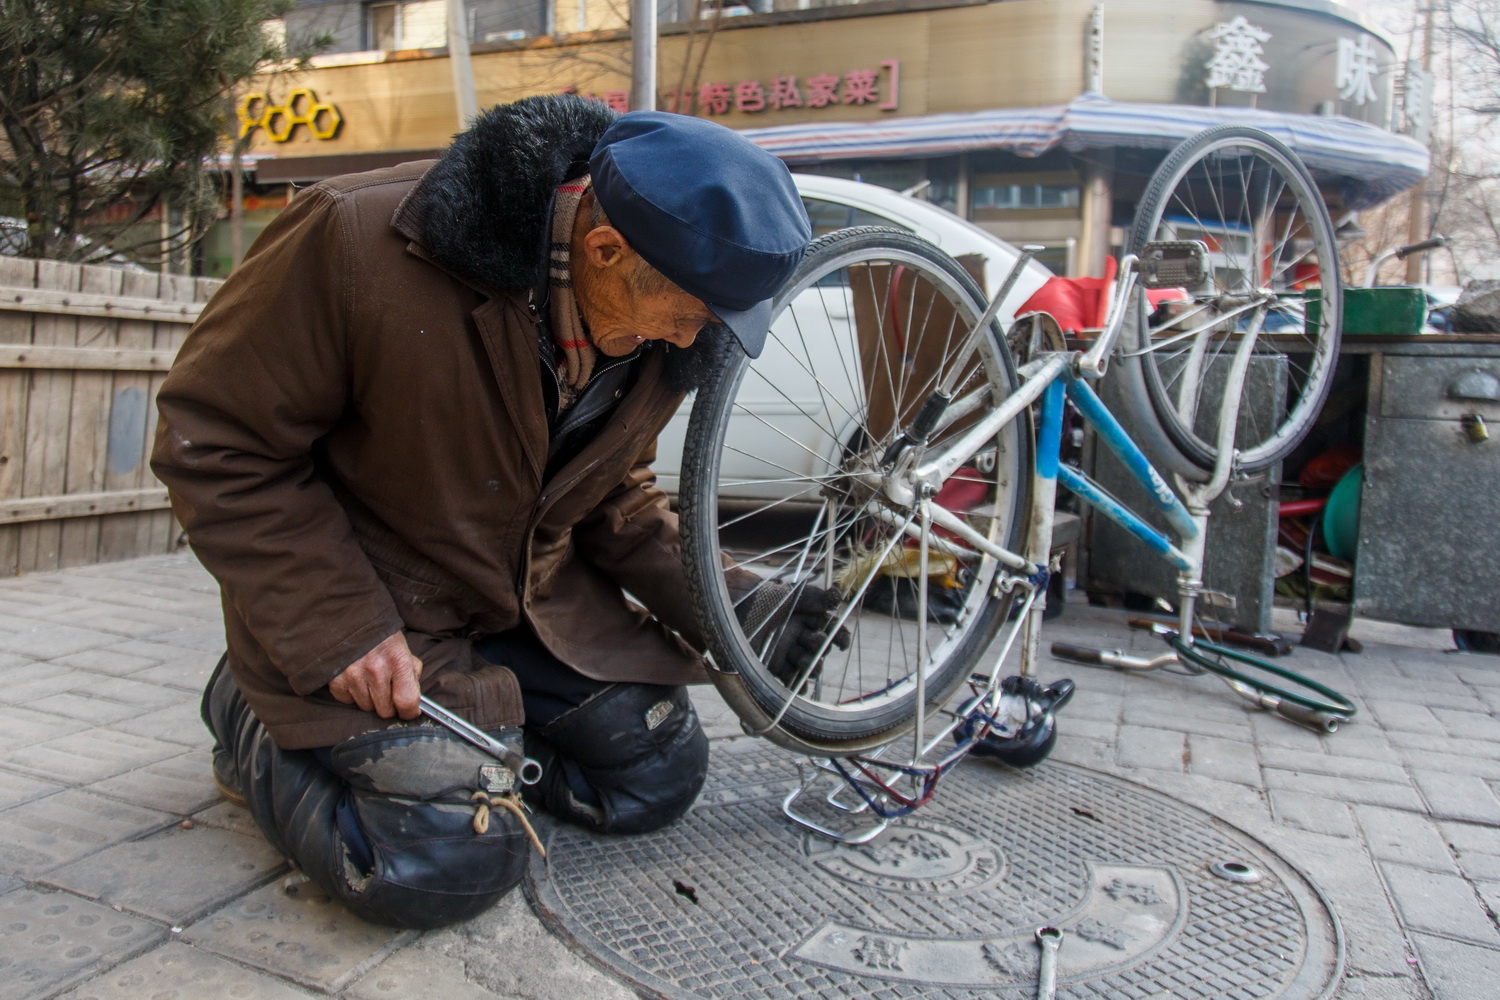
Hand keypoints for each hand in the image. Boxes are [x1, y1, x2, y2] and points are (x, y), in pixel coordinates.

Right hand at [329, 632, 423, 719]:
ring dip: (370, 700)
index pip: (407, 701)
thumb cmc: (381, 636)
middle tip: (386, 692)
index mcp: (397, 660)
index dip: (409, 712)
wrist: (349, 618)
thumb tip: (413, 700)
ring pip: (366, 707)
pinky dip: (352, 695)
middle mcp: (375, 670)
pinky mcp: (336, 680)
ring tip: (369, 681)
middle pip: (385, 710)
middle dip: (388, 705)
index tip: (408, 712)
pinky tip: (355, 679)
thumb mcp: (403, 648)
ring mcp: (353, 676)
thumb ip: (410, 672)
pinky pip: (347, 701)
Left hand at [731, 579, 850, 685]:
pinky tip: (801, 686)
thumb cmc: (765, 597)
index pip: (832, 631)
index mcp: (810, 620)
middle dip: (820, 646)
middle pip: (820, 648)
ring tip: (807, 661)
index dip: (840, 637)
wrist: (737, 605)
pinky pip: (790, 678)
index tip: (842, 641)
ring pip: (808, 664)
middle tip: (816, 640)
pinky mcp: (775, 665)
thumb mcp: (793, 594)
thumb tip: (838, 596)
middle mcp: (801, 637)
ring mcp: (788, 652)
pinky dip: (797, 684)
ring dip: (811, 666)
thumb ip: (816, 597)